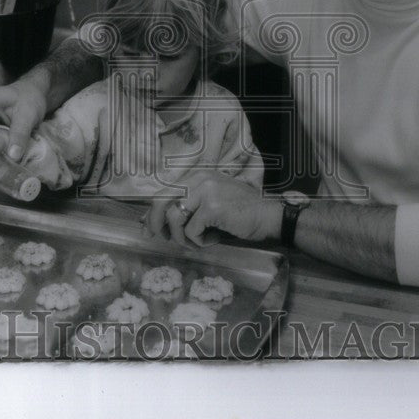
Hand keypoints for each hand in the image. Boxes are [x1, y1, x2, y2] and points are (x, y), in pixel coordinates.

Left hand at [144, 171, 281, 247]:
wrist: (268, 217)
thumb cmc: (241, 213)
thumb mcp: (211, 203)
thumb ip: (187, 208)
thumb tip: (154, 221)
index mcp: (198, 176)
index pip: (165, 191)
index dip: (153, 212)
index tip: (150, 228)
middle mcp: (200, 179)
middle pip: (162, 200)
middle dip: (156, 222)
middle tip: (160, 238)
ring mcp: (206, 191)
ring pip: (175, 219)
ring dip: (182, 237)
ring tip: (198, 242)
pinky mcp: (212, 207)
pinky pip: (192, 231)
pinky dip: (200, 242)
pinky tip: (214, 239)